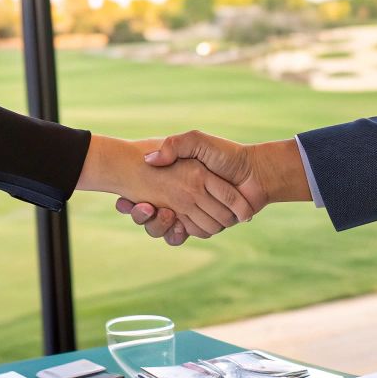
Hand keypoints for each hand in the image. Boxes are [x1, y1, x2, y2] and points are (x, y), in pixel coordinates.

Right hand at [115, 132, 309, 238]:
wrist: (254, 173)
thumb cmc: (225, 155)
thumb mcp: (197, 141)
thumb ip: (174, 145)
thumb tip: (150, 160)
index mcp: (173, 179)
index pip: (140, 195)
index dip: (128, 202)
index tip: (122, 201)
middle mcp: (178, 198)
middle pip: (147, 216)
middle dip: (140, 215)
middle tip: (143, 207)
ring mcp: (189, 212)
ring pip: (162, 229)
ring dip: (158, 225)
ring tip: (161, 213)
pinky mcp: (202, 224)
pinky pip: (183, 235)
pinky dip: (178, 233)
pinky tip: (177, 223)